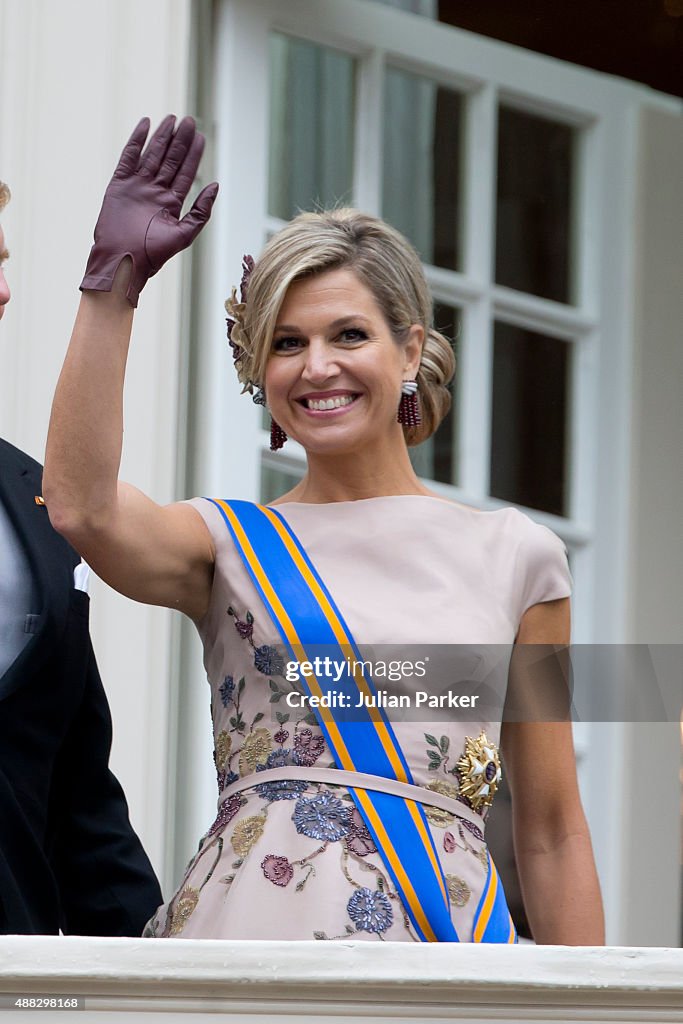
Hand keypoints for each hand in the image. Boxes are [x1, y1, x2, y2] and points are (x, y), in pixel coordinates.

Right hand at [80, 115, 218, 306]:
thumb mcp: (184, 234)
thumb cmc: (153, 254)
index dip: (193, 154)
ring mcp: (137, 186)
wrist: (124, 261)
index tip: (201, 136)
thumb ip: (201, 211)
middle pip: (170, 160)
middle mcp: (155, 191)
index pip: (185, 172)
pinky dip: (136, 141)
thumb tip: (215, 186)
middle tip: (190, 121)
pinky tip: (145, 124)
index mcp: (170, 202)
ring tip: (172, 119)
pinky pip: (128, 157)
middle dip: (180, 141)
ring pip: (152, 154)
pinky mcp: (119, 184)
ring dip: (162, 137)